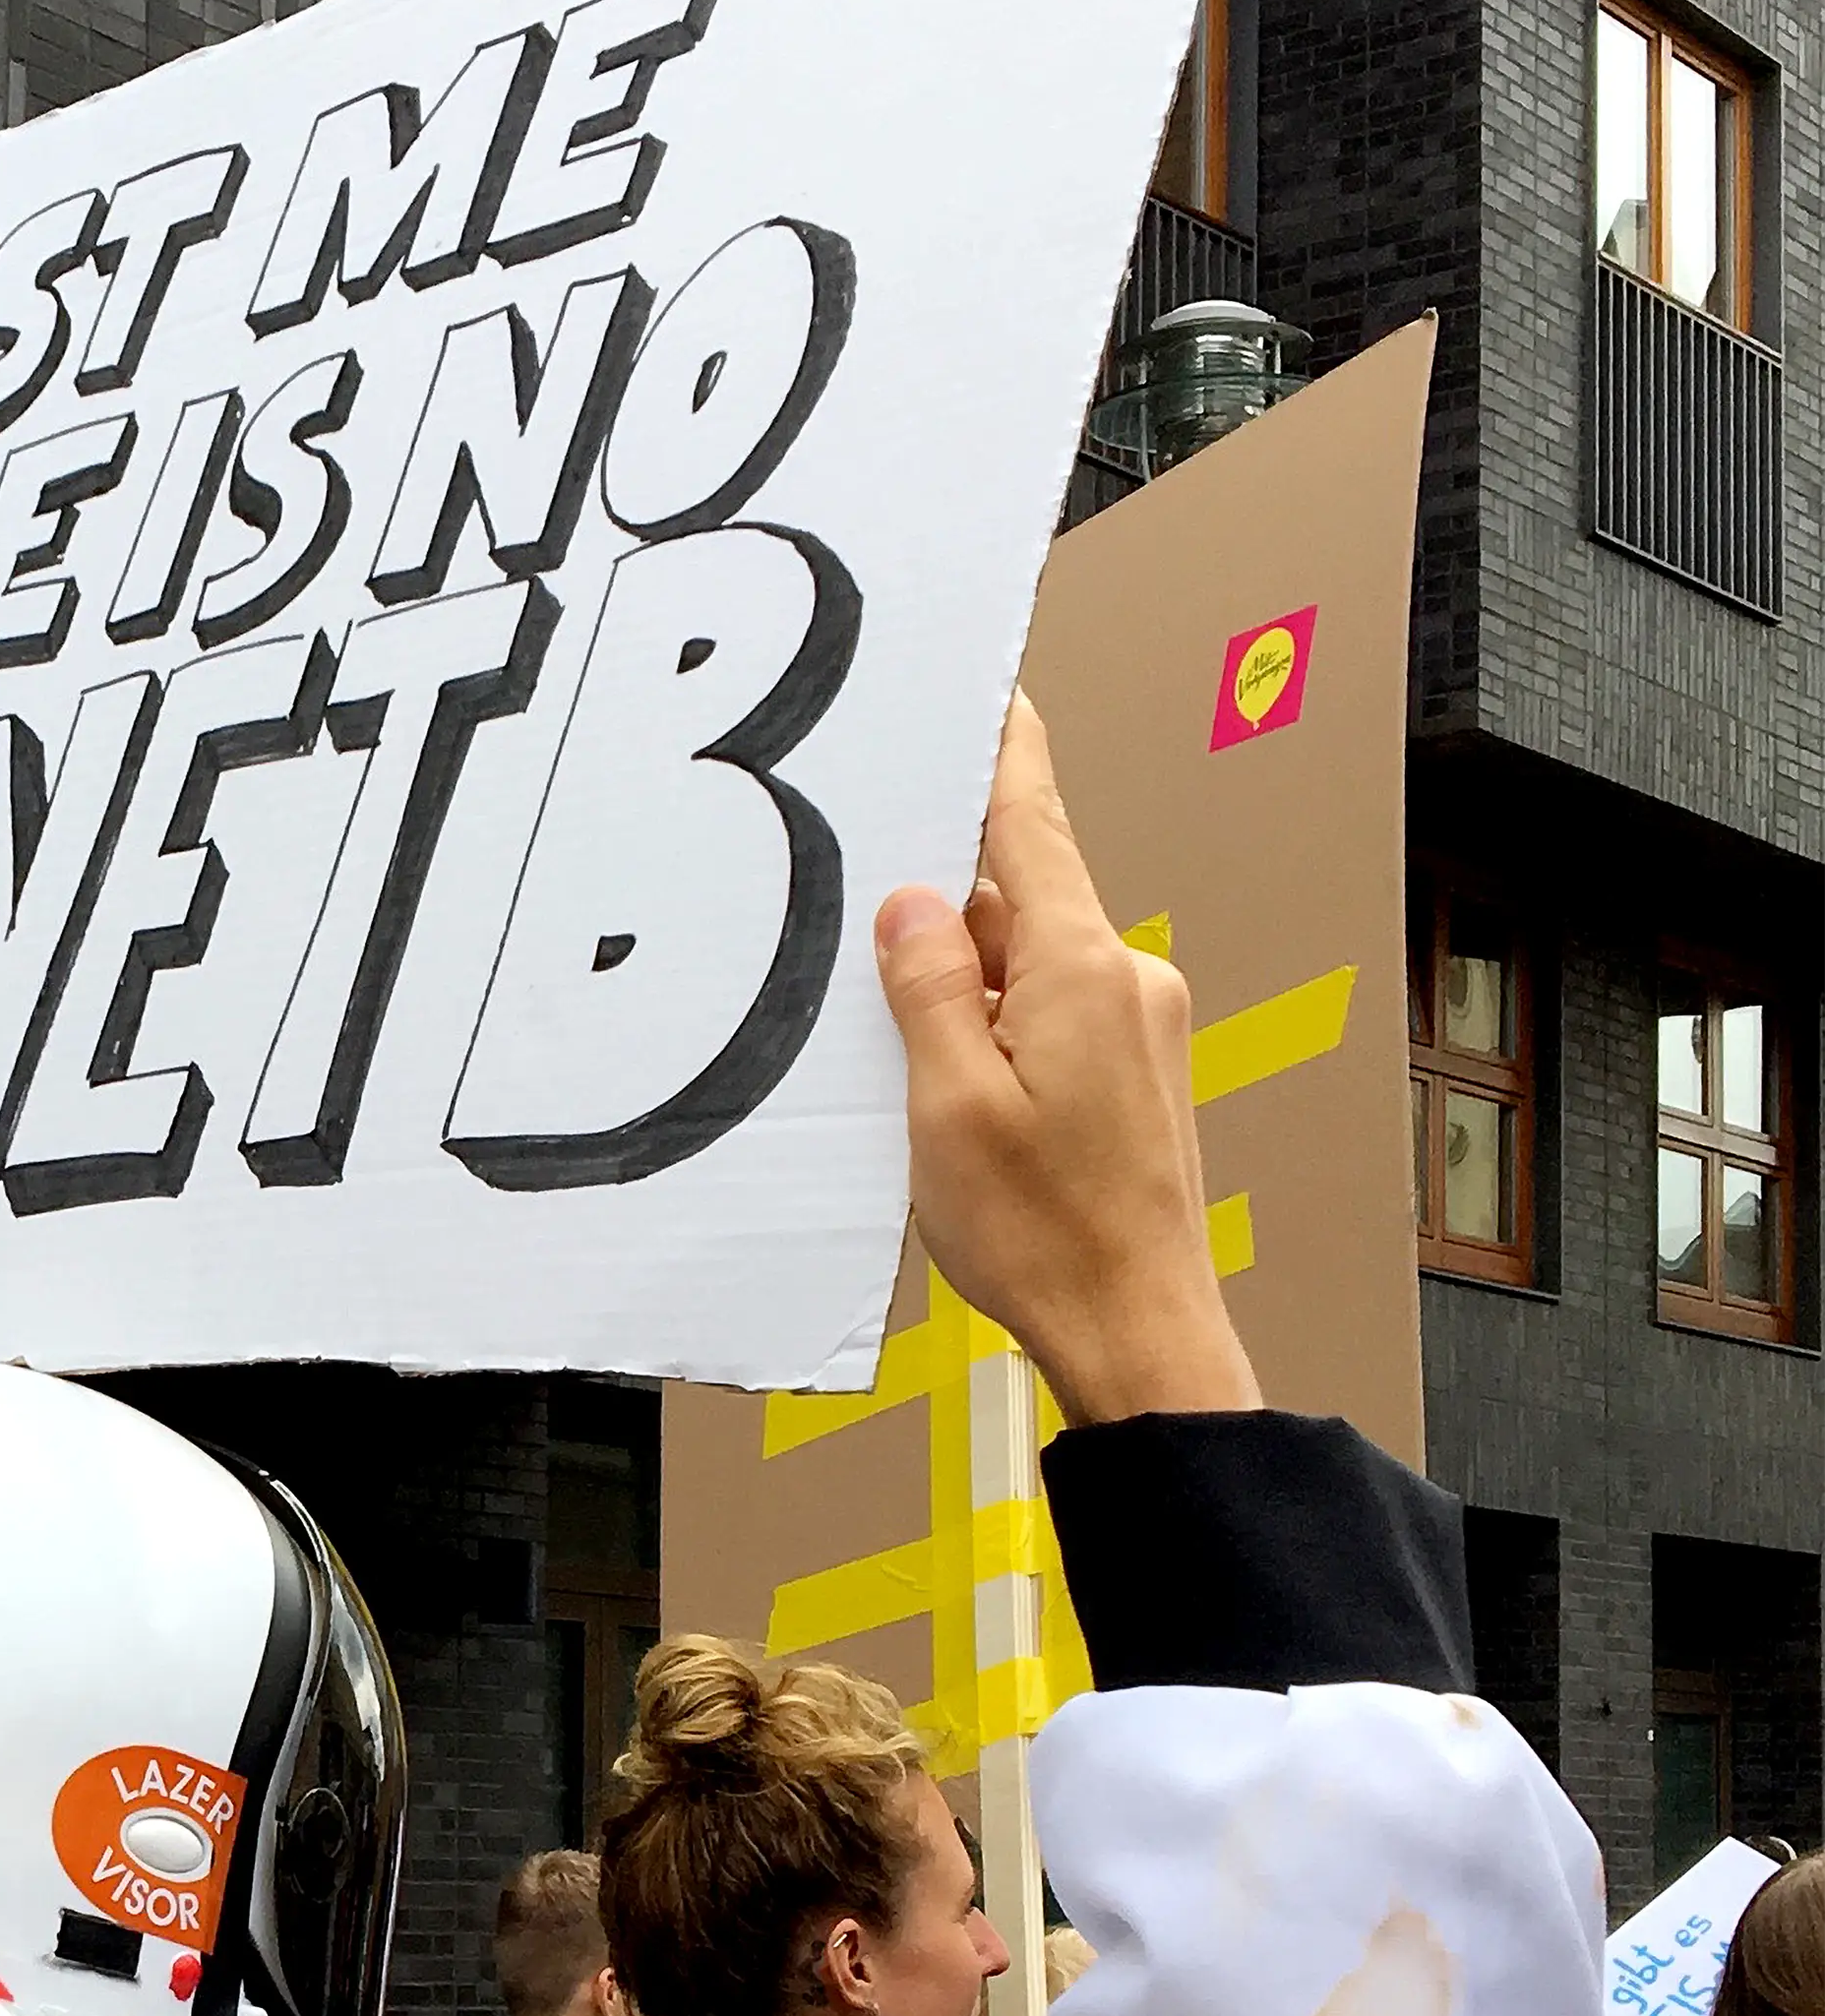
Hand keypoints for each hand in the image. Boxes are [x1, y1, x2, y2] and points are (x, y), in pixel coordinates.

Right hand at [875, 695, 1260, 1425]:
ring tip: (916, 1077)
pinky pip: (1053, 1016)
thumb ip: (929, 990)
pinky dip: (998, 1034)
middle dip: (944, 922)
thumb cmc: (1048, 1236)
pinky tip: (958, 1102)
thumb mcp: (948, 1107)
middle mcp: (1127, 980)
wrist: (1140, 1332)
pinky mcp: (1138, 1074)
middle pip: (1017, 899)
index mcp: (1081, 968)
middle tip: (874, 968)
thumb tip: (917, 905)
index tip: (988, 684)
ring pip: (1030, 965)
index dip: (999, 748)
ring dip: (967, 997)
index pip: (1031, 820)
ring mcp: (1141, 1027)